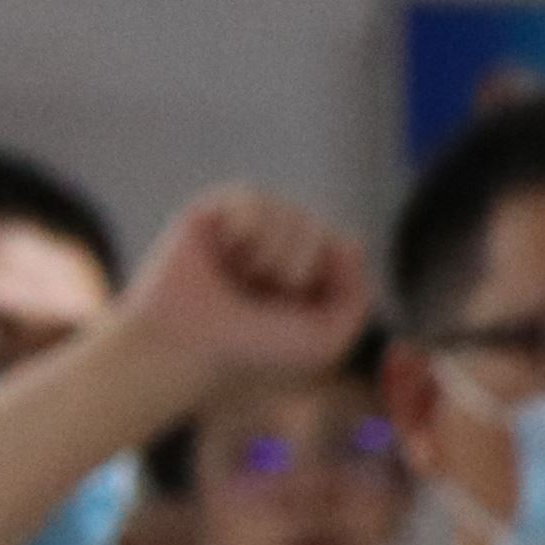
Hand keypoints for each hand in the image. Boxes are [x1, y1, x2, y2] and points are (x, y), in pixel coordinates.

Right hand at [118, 188, 372, 392]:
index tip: (292, 305)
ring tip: (243, 274)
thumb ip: (357, 296)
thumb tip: (349, 241)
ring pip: (291, 212)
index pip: (345, 247)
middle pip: (320, 230)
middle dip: (297, 268)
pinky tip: (229, 250)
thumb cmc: (253, 347)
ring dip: (272, 253)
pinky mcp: (214, 209)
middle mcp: (279, 244)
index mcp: (308, 271)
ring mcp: (247, 225)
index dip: (326, 277)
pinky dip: (248, 230)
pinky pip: (255, 197)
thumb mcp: (326, 338)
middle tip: (262, 292)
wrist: (187, 344)